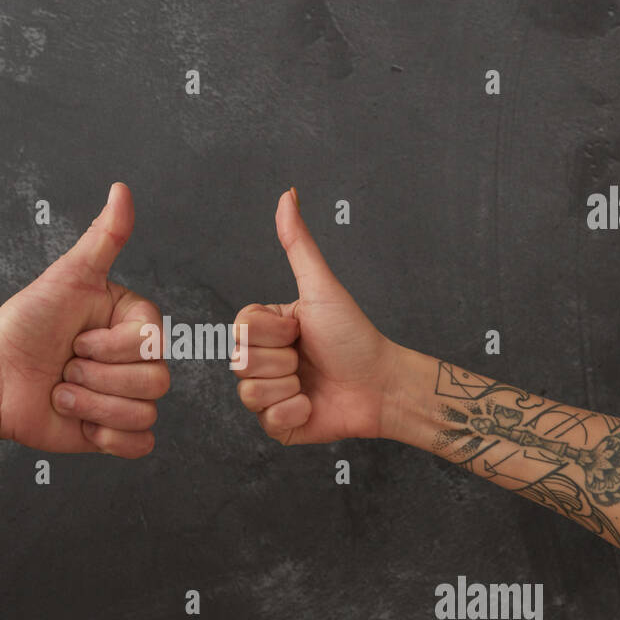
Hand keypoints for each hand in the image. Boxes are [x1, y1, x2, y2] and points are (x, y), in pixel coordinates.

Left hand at [0, 182, 168, 457]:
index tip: (78, 337)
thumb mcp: (68, 277)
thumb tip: (121, 190)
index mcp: (132, 323)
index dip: (113, 346)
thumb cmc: (24, 325)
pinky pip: (139, 444)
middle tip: (65, 366)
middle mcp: (134, 360)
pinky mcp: (114, 433)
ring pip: (144, 413)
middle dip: (98, 378)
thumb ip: (104, 237)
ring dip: (92, 405)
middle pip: (156, 381)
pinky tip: (79, 422)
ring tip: (62, 391)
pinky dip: (107, 437)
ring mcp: (126, 398)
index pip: (155, 343)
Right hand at [233, 188, 402, 444]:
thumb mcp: (321, 289)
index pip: (239, 328)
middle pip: (240, 362)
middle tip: (307, 357)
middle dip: (282, 360)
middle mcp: (261, 361)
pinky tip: (313, 404)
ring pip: (249, 392)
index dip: (272, 331)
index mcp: (266, 329)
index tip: (300, 329)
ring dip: (289, 387)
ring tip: (311, 382)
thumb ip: (298, 244)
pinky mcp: (277, 425)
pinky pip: (266, 419)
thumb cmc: (354, 337)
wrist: (381, 385)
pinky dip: (294, 412)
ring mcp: (268, 394)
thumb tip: (288, 194)